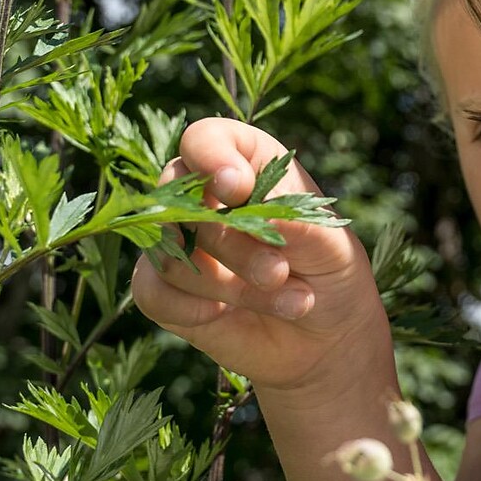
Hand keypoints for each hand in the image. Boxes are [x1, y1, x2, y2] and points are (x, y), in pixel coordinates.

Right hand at [129, 117, 384, 391]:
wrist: (325, 340)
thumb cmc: (330, 274)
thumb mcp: (330, 245)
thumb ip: (292, 220)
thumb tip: (243, 203)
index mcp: (247, 163)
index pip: (204, 139)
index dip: (211, 157)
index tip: (237, 189)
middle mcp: (204, 198)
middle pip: (180, 199)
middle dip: (230, 242)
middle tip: (278, 272)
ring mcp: (182, 244)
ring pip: (170, 252)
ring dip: (228, 284)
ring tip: (287, 301)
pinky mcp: (168, 290)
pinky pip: (150, 291)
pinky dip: (187, 307)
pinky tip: (220, 316)